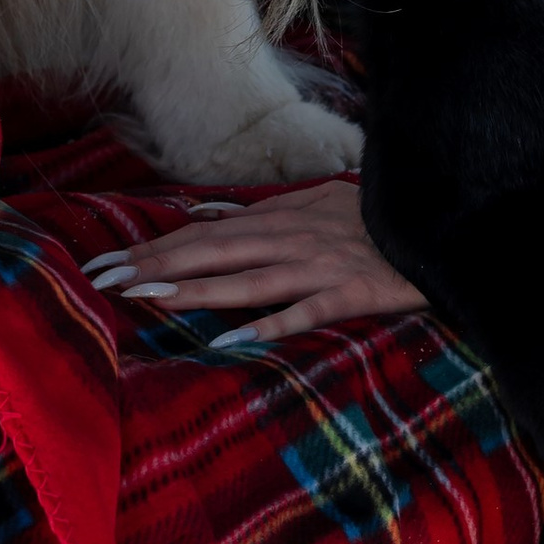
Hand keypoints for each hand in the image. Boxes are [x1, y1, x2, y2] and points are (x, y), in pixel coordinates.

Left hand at [85, 183, 426, 344]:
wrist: (440, 225)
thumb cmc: (376, 216)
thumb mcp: (316, 202)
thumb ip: (263, 212)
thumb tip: (207, 213)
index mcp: (282, 218)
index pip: (206, 233)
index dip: (157, 248)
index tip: (109, 264)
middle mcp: (292, 239)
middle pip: (214, 252)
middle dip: (156, 265)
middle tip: (103, 280)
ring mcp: (320, 266)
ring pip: (248, 280)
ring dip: (197, 290)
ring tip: (148, 298)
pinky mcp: (351, 293)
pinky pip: (305, 312)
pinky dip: (270, 325)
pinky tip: (234, 342)